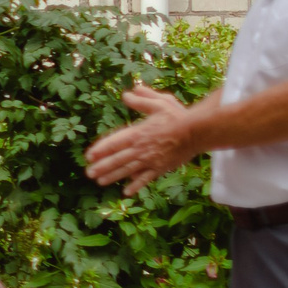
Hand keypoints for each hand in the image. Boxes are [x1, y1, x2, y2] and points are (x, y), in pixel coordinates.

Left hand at [83, 85, 198, 195]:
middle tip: (89, 173)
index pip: (114, 142)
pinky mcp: (161, 168)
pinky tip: (126, 192)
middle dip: (102, 166)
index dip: (101, 150)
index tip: (89, 156)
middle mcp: (141, 148)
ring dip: (113, 176)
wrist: (197, 132)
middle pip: (118, 159)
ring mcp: (151, 160)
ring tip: (100, 181)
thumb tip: (126, 94)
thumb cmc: (178, 116)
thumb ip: (141, 100)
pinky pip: (146, 178)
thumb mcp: (159, 103)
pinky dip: (136, 185)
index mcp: (138, 133)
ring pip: (128, 170)